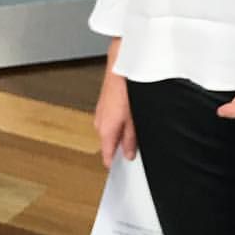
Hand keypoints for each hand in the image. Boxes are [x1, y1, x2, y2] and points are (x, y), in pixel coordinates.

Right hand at [94, 49, 136, 166]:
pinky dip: (119, 120)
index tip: (121, 169)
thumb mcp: (134, 119)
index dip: (114, 163)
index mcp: (104, 129)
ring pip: (111, 130)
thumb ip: (131, 138)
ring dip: (121, 131)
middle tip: (135, 145)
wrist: (121, 65)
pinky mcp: (103, 104)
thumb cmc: (125, 87)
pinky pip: (111, 118)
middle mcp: (99, 122)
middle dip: (121, 145)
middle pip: (110, 142)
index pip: (106, 154)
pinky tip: (129, 114)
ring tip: (135, 126)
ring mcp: (100, 113)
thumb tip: (129, 153)